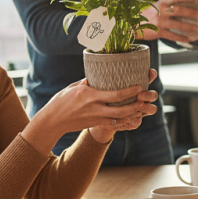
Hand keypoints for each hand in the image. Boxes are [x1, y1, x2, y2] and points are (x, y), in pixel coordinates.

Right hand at [25, 70, 158, 152]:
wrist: (52, 122)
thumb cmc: (61, 101)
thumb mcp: (73, 88)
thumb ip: (88, 82)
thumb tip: (99, 74)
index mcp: (89, 95)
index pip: (114, 94)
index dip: (128, 92)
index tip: (139, 86)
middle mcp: (94, 107)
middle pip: (120, 109)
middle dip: (134, 105)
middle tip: (145, 100)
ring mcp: (95, 118)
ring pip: (119, 118)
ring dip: (132, 114)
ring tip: (142, 108)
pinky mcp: (94, 124)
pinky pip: (113, 123)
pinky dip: (123, 120)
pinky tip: (131, 116)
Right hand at [140, 0, 197, 42]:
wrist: (132, 25)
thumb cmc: (147, 14)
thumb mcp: (154, 4)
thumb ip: (166, 0)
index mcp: (160, 3)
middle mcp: (160, 12)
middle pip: (179, 11)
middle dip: (192, 13)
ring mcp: (159, 23)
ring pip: (178, 25)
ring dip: (190, 27)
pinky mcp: (158, 33)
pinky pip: (173, 36)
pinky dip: (182, 38)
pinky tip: (190, 39)